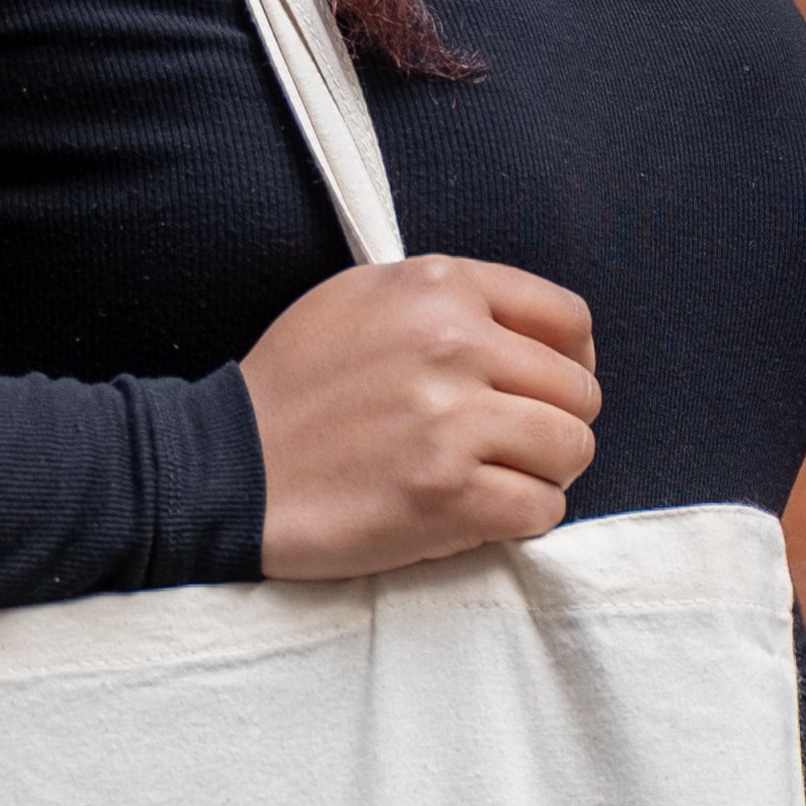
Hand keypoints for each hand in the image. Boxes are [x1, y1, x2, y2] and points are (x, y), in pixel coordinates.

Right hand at [243, 254, 599, 577]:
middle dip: (554, 425)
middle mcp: (454, 344)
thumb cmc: (294, 387)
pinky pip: (542, 510)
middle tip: (509, 448)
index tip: (546, 391)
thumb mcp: (363, 298)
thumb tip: (532, 334)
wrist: (226, 467)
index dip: (572, 362)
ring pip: (572, 450)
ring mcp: (452, 421)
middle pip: (579, 392)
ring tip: (495, 479)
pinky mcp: (446, 494)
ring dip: (543, 475)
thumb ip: (447, 301)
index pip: (568, 319)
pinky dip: (520, 519)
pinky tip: (477, 513)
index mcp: (438, 286)